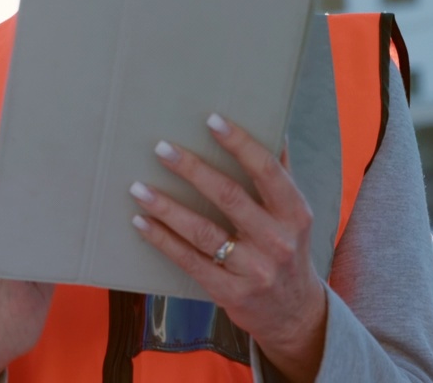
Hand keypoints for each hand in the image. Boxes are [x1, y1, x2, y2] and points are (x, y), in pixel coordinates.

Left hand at [128, 115, 327, 382]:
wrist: (293, 313)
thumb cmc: (287, 249)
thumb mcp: (294, 214)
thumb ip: (281, 174)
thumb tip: (273, 126)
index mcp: (294, 213)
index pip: (267, 171)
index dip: (240, 144)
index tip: (212, 119)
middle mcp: (276, 240)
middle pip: (229, 197)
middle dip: (192, 170)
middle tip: (161, 147)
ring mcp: (253, 269)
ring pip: (203, 232)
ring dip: (167, 207)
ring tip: (138, 187)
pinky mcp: (228, 291)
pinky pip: (189, 260)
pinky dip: (162, 239)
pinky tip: (141, 221)